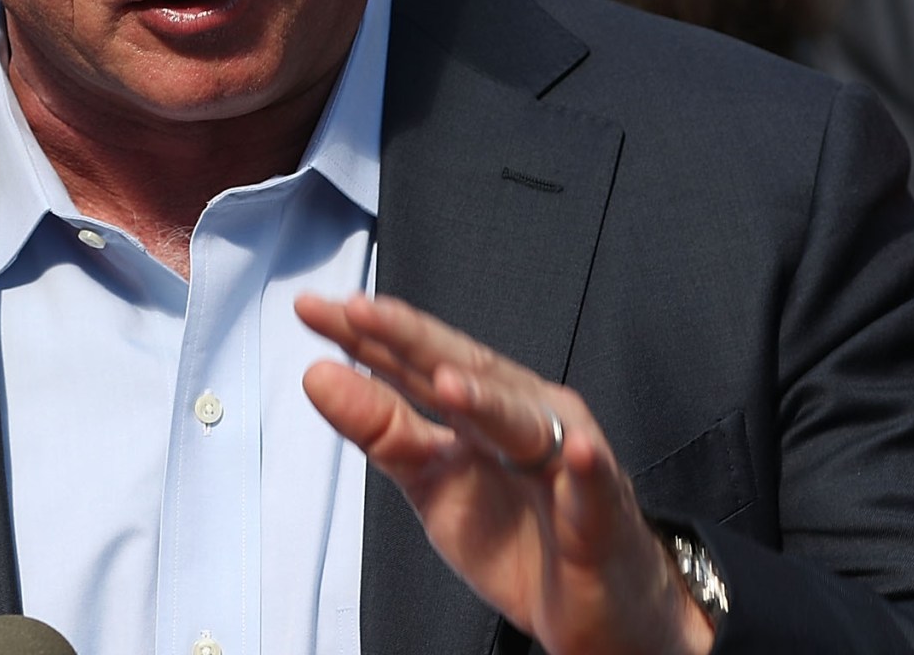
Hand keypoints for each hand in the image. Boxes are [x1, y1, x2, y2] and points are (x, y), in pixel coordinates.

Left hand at [295, 292, 713, 654]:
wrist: (592, 606)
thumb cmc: (517, 532)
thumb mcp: (431, 481)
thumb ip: (381, 429)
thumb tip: (318, 373)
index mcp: (479, 407)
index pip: (418, 360)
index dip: (367, 334)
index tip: (312, 308)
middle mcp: (523, 416)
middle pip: (468, 370)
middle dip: (414, 339)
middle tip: (362, 313)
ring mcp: (565, 460)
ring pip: (526, 421)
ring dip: (490, 400)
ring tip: (447, 382)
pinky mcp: (602, 514)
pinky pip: (595, 487)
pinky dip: (586, 468)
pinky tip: (576, 453)